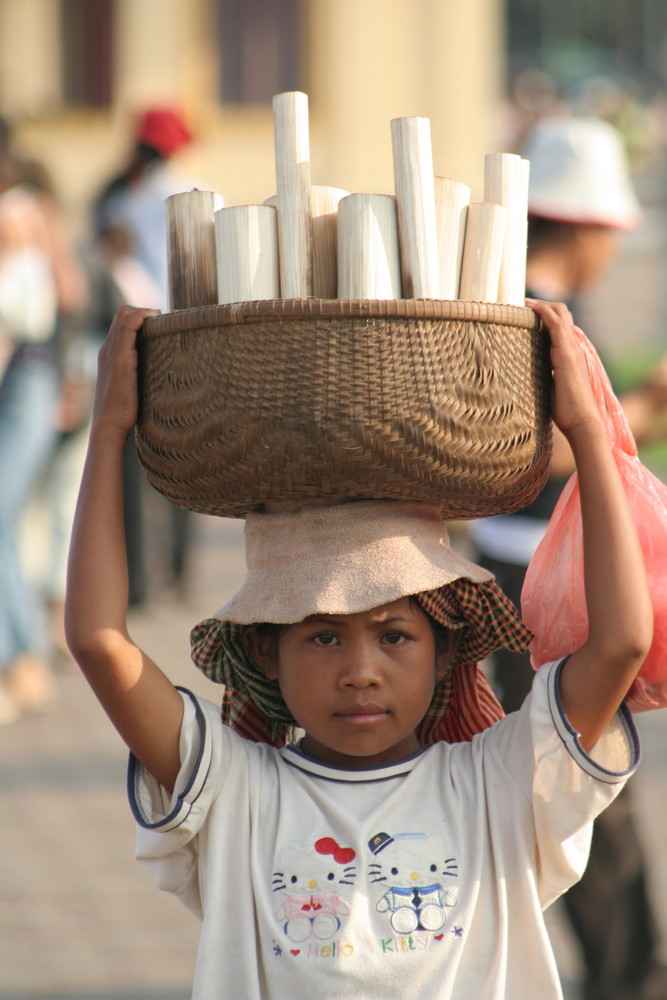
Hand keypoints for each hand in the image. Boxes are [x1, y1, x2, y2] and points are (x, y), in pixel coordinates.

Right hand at [92, 306, 158, 434]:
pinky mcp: (120, 360)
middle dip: (143, 310)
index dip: (139, 316)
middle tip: (164, 320)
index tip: (160, 322)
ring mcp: (112, 353)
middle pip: (122, 314)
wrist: (109, 426)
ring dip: (145, 311)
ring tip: (163, 318)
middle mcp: (108, 349)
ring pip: (124, 316)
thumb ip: (139, 375)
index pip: (120, 323)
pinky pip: (128, 328)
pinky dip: (141, 317)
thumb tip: (159, 372)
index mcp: (110, 355)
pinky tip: (156, 319)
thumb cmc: (122, 412)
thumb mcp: (130, 387)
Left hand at [527, 299, 601, 443]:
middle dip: (543, 306)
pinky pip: (555, 326)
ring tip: (524, 302)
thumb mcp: (552, 387)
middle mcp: (573, 348)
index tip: (527, 312)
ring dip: (541, 306)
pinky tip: (530, 308)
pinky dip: (543, 313)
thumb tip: (529, 376)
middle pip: (563, 314)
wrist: (582, 421)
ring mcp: (571, 350)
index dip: (547, 315)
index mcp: (570, 355)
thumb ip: (545, 376)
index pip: (561, 326)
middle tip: (523, 305)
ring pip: (560, 315)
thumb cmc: (567, 411)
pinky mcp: (566, 355)